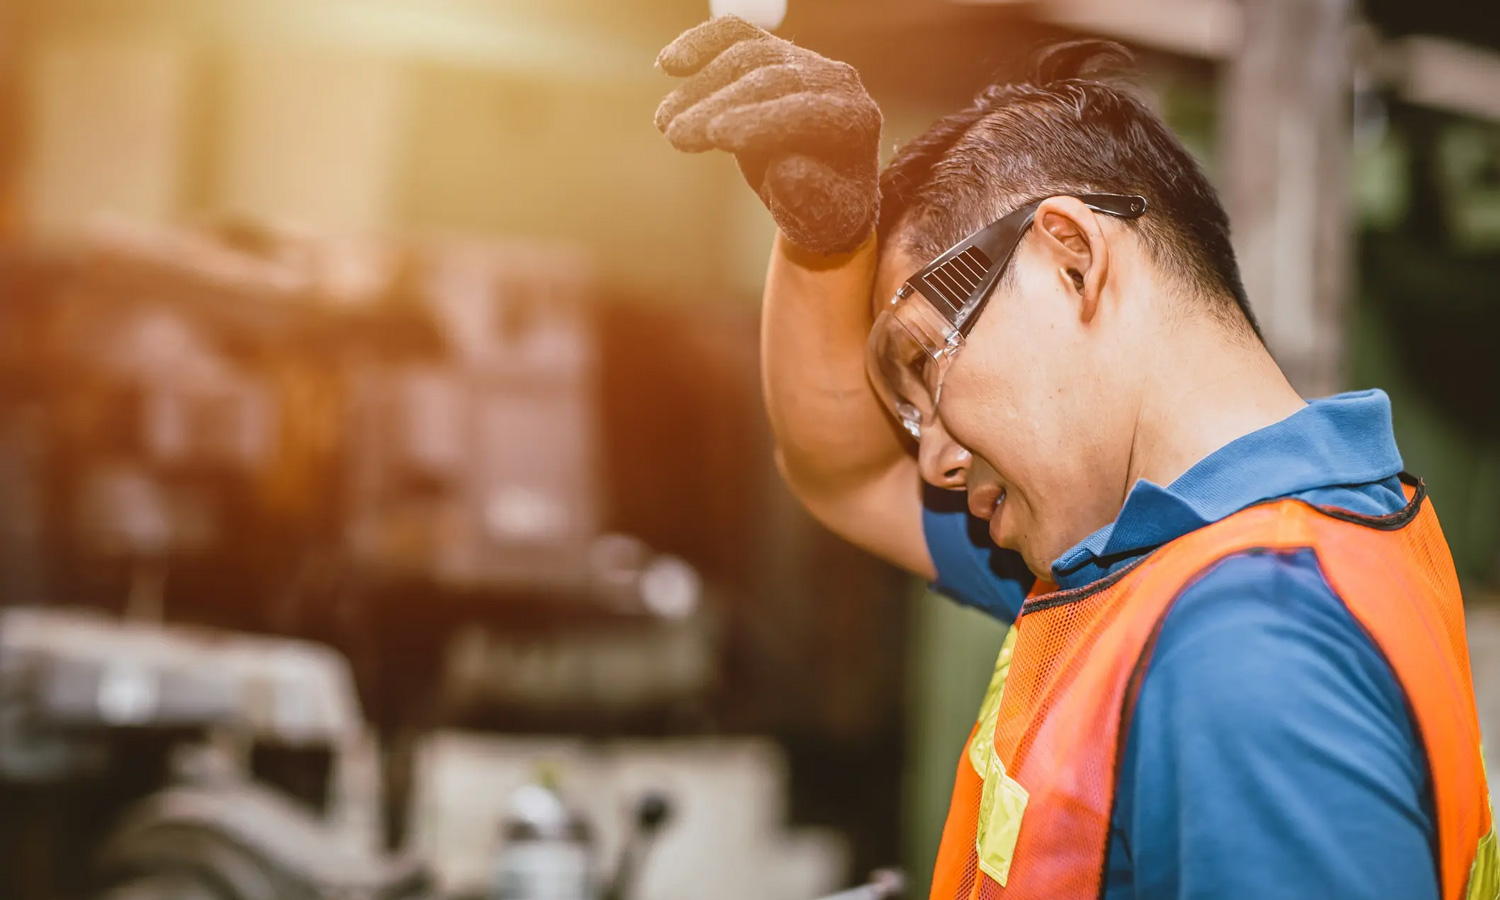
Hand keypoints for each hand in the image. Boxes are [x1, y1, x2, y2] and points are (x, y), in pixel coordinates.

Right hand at [655, 16, 881, 255]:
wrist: (822, 189)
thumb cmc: (823, 209)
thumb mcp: (821, 220)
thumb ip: (810, 198)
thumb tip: (787, 170)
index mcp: (856, 120)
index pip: (808, 112)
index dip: (762, 121)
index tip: (717, 135)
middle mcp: (836, 81)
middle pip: (772, 81)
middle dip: (719, 106)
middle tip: (676, 136)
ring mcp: (803, 61)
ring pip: (746, 57)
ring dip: (700, 88)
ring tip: (665, 123)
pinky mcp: (773, 53)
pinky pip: (735, 36)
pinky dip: (701, 43)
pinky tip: (669, 63)